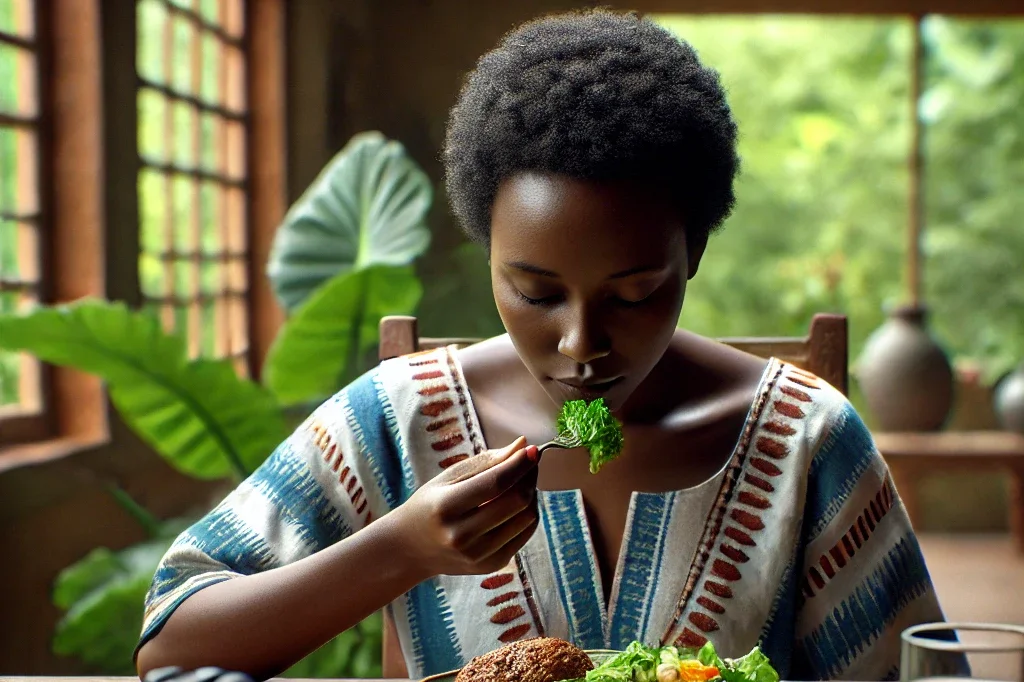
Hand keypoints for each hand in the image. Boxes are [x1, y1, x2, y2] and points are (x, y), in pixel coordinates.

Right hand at [394, 437, 539, 577]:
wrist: (410, 549)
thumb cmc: (430, 505)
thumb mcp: (448, 478)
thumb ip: (486, 462)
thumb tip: (523, 445)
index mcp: (446, 507)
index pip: (496, 483)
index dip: (520, 464)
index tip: (533, 450)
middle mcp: (461, 535)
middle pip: (517, 502)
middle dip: (530, 478)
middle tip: (529, 464)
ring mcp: (478, 555)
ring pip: (526, 519)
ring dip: (532, 495)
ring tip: (522, 482)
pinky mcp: (490, 565)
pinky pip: (524, 535)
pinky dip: (528, 515)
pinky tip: (517, 504)